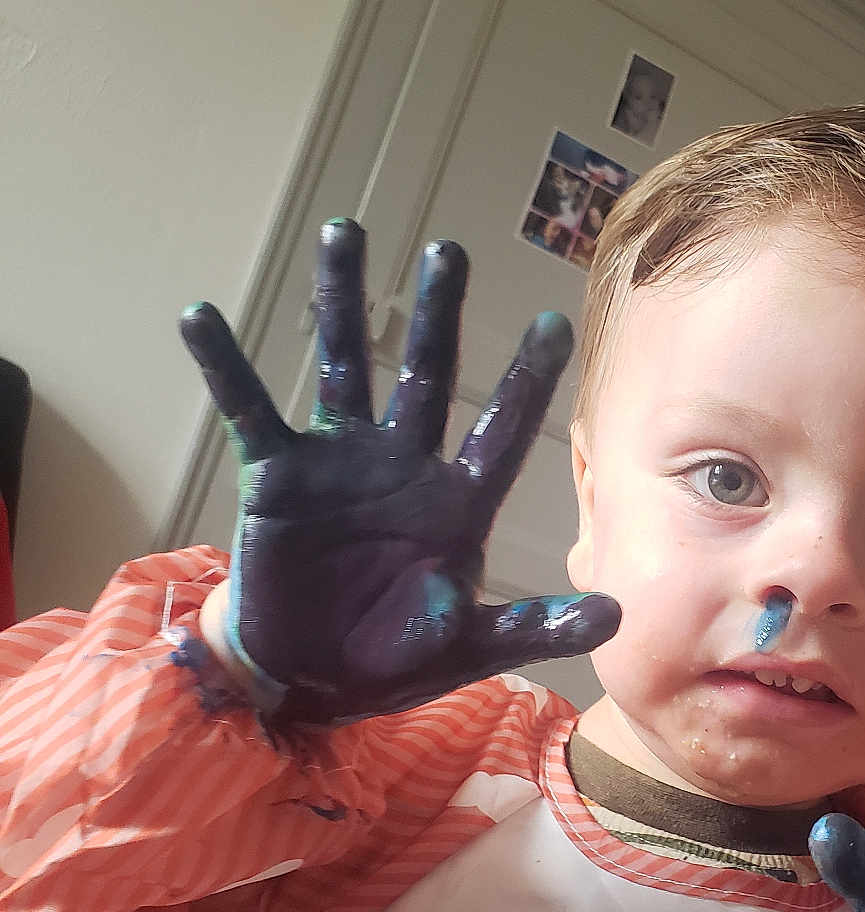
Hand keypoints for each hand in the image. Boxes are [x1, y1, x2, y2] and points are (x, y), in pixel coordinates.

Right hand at [180, 218, 619, 723]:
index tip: (555, 323)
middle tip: (448, 251)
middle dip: (438, 315)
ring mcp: (340, 463)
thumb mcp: (472, 646)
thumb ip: (535, 626)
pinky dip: (225, 367)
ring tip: (343, 233)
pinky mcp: (275, 475)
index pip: (501, 431)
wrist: (313, 678)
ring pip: (346, 368)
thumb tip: (618, 616)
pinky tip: (200, 316)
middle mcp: (403, 466)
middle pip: (427, 376)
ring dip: (342, 304)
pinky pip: (249, 409)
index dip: (527, 380)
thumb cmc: (396, 657)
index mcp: (458, 503)